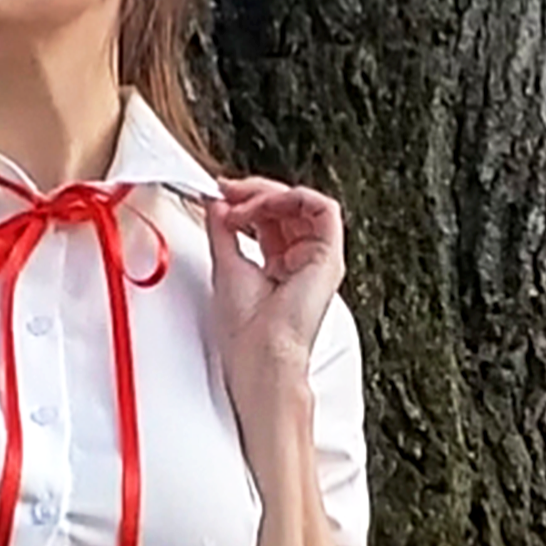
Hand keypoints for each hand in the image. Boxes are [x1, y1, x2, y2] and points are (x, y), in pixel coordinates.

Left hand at [204, 176, 344, 401]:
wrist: (260, 353)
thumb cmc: (246, 330)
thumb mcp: (226, 266)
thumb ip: (222, 231)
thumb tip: (217, 204)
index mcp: (280, 264)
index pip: (270, 218)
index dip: (247, 200)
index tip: (220, 194)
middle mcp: (303, 258)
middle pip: (287, 205)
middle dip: (255, 192)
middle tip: (227, 192)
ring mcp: (318, 256)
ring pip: (304, 202)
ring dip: (268, 195)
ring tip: (240, 207)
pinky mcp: (329, 255)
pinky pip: (322, 207)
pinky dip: (289, 198)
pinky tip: (262, 208)